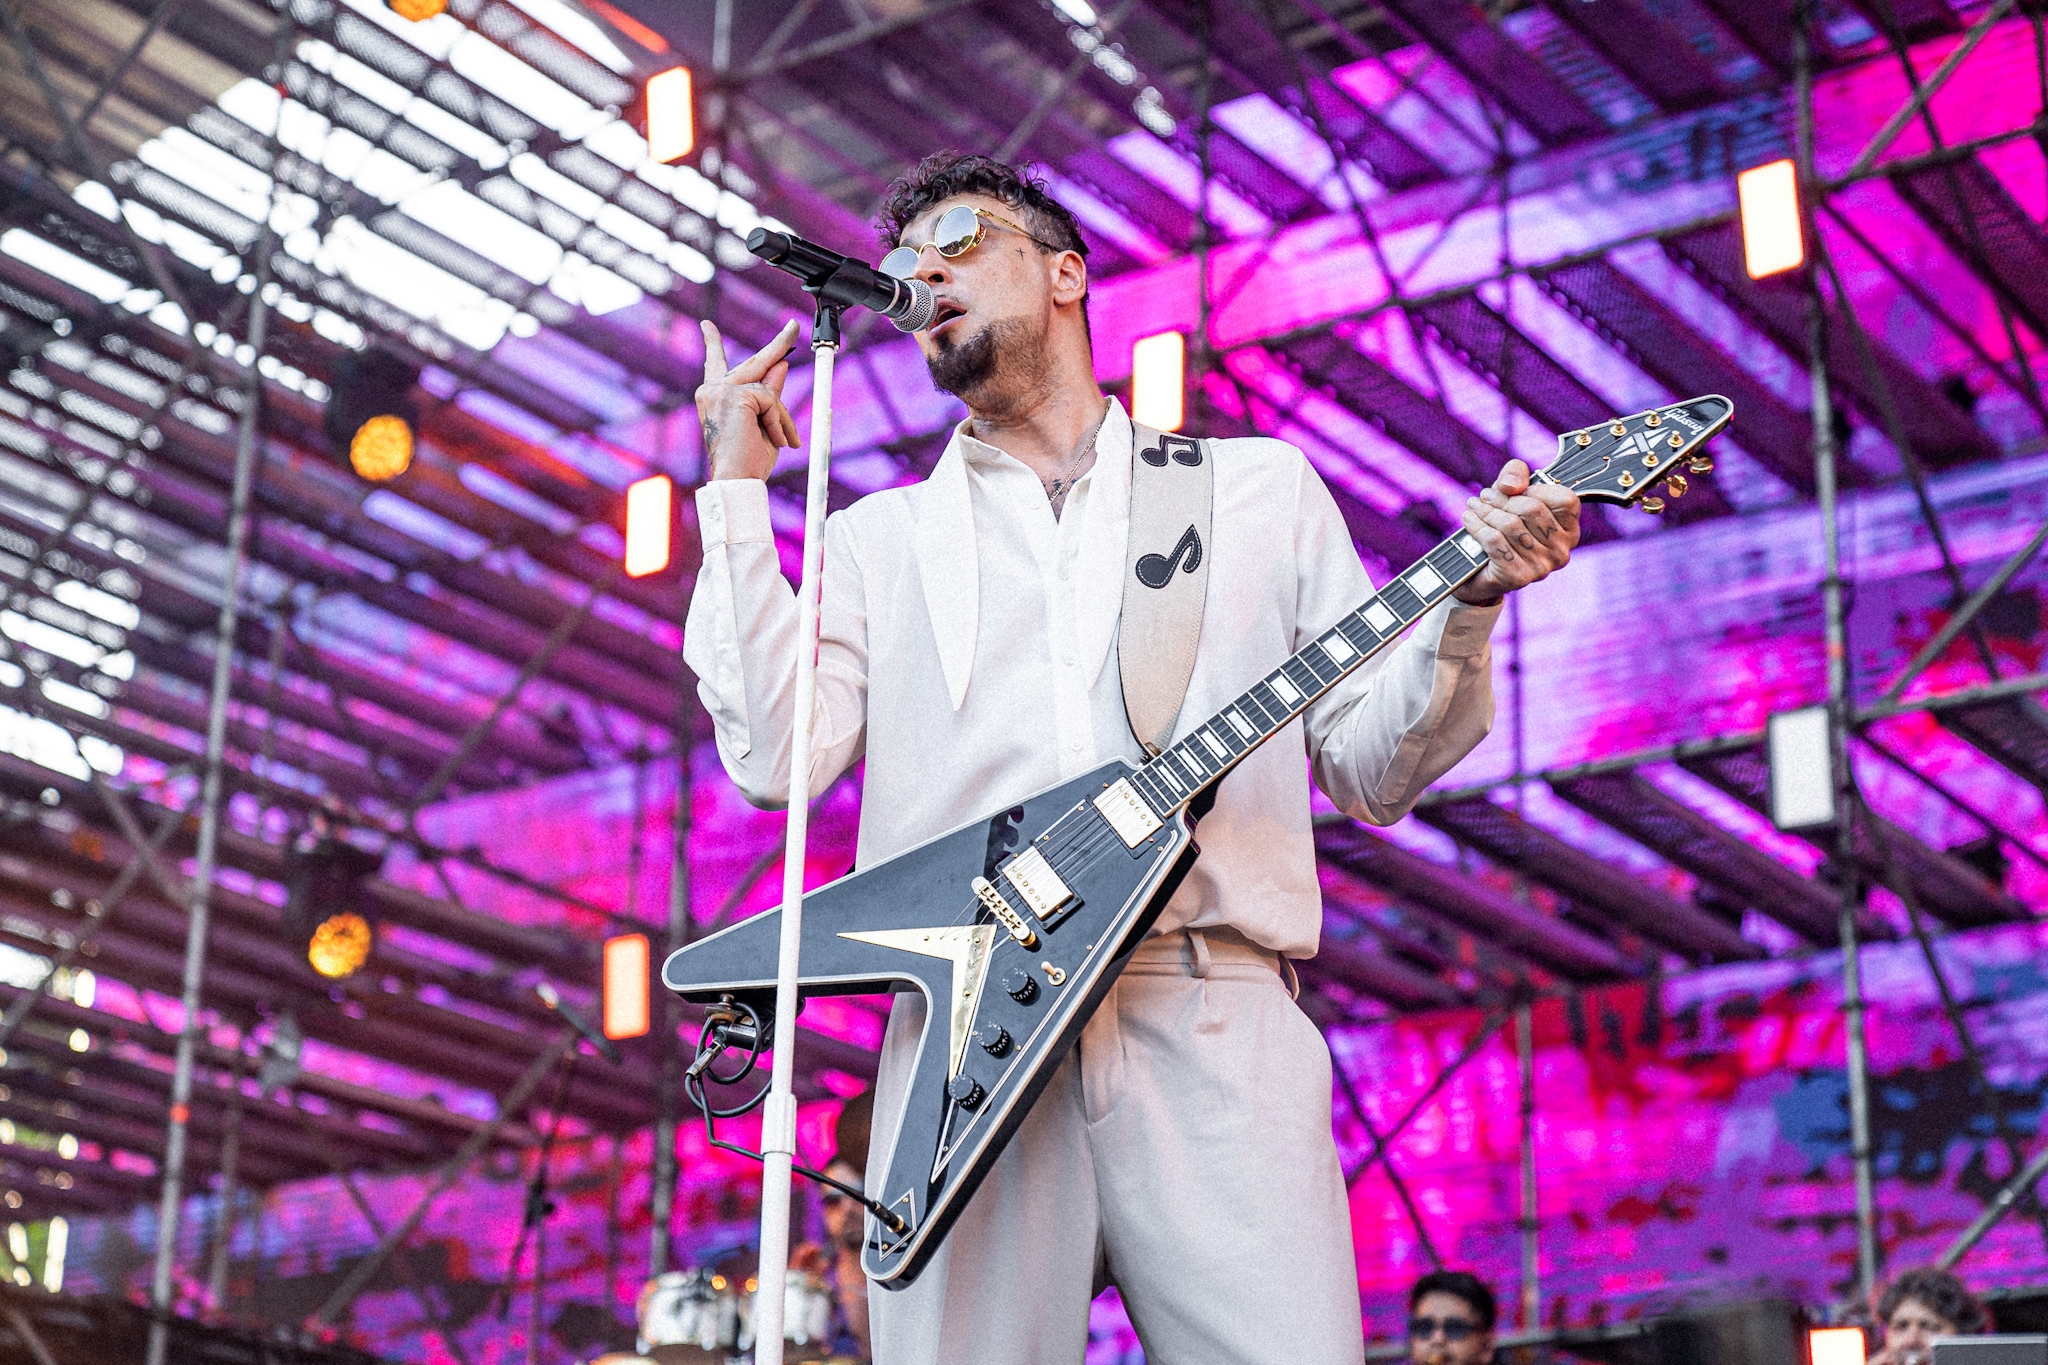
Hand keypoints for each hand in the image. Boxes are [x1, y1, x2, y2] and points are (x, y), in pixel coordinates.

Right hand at [697, 319, 801, 480]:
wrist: (737, 481)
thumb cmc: (748, 460)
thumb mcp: (764, 422)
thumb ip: (769, 394)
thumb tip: (780, 364)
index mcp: (714, 397)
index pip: (714, 363)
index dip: (712, 342)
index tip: (706, 325)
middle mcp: (712, 390)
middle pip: (755, 362)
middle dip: (779, 344)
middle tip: (793, 325)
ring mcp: (721, 390)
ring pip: (770, 390)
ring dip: (782, 418)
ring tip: (783, 442)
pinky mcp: (735, 395)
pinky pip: (771, 400)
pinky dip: (779, 422)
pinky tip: (775, 440)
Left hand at [1453, 459, 1579, 604]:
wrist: (1480, 573)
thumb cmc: (1502, 527)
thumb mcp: (1511, 493)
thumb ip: (1516, 475)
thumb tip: (1510, 485)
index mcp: (1569, 529)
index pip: (1565, 500)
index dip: (1536, 488)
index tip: (1512, 489)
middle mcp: (1561, 550)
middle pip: (1533, 510)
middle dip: (1502, 499)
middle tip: (1484, 496)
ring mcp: (1542, 566)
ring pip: (1510, 525)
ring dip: (1486, 512)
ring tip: (1474, 507)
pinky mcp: (1519, 576)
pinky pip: (1495, 542)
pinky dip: (1477, 527)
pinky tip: (1469, 520)